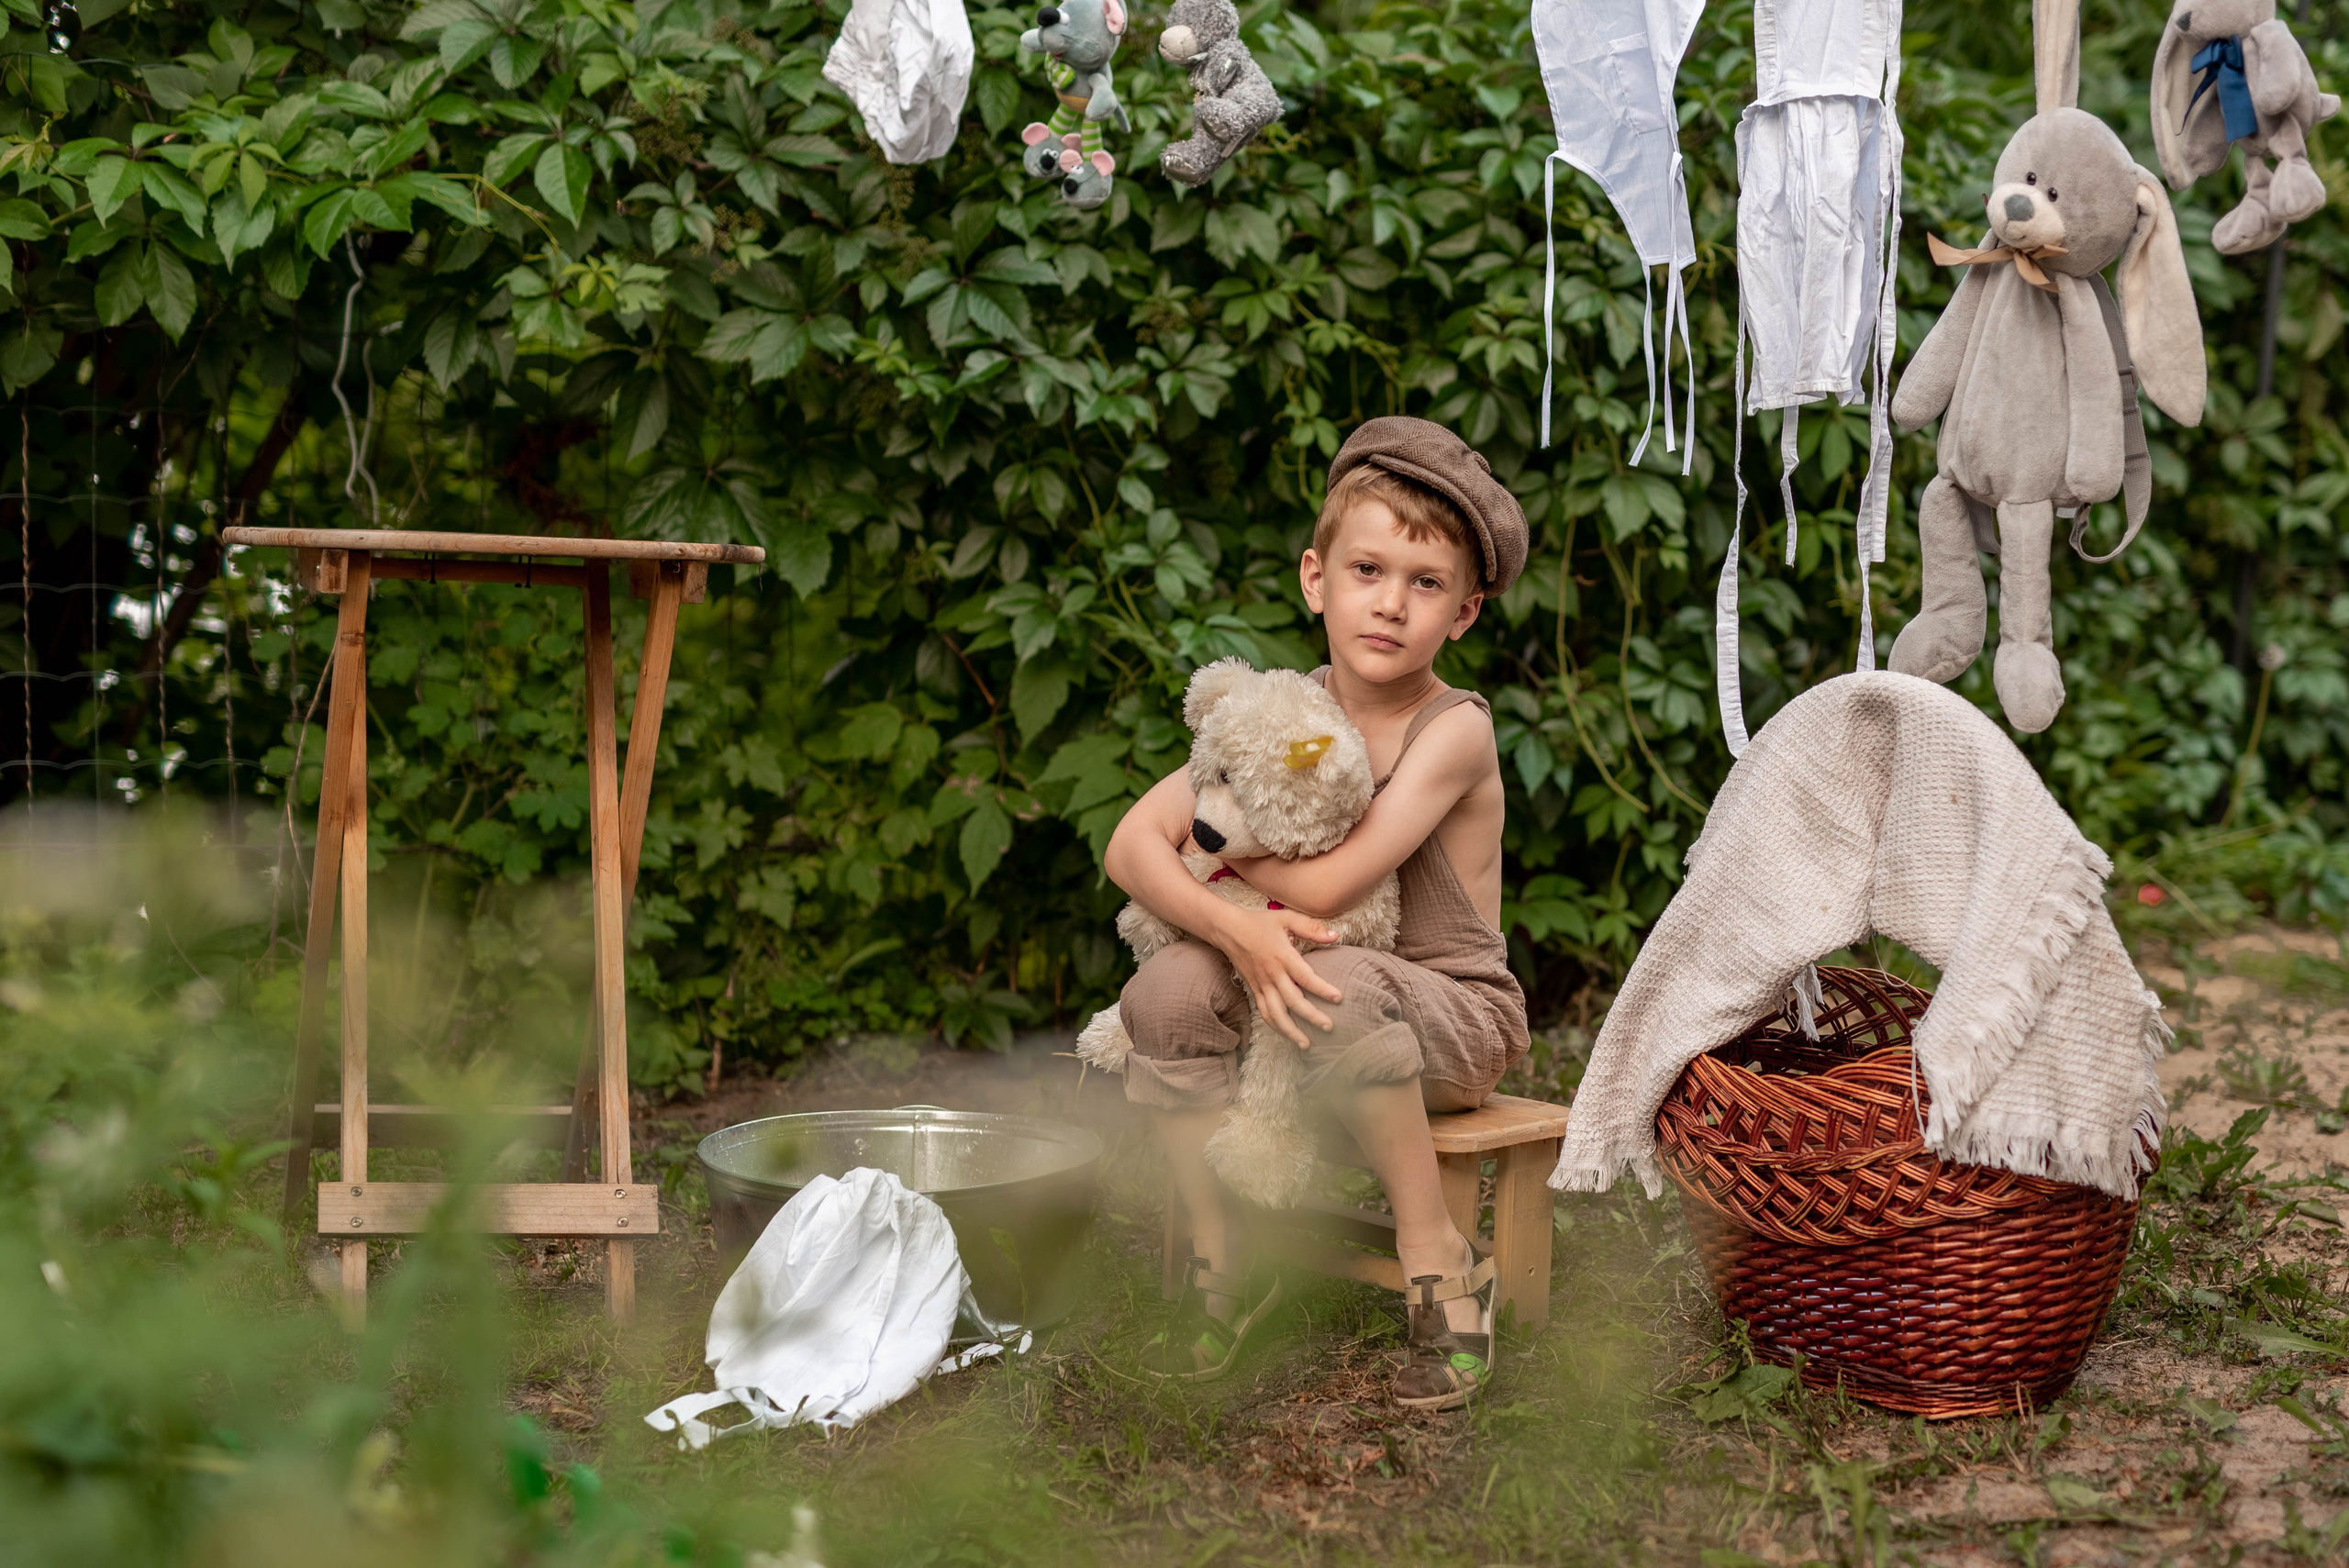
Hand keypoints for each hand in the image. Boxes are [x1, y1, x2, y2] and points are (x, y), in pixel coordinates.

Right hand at [1209, 903, 1342, 1047]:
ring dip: (1291, 1031)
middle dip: (1311, 1016)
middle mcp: (1272, 974)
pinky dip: (1275, 1026)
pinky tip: (1287, 1034)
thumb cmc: (1260, 923)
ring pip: (1276, 1013)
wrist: (1228, 930)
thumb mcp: (1287, 917)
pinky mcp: (1254, 989)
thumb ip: (1311, 927)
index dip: (1322, 989)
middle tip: (1329, 1027)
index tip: (1338, 998)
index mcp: (1282, 956)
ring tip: (1306, 1044)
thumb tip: (1335, 936)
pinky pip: (1264, 1012)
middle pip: (1293, 1001)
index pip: (1305, 977)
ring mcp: (1261, 984)